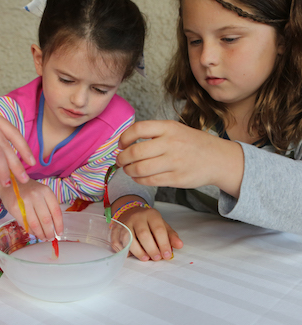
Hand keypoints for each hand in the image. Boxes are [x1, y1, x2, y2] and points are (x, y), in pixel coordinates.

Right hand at [0, 178, 62, 239]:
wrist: (8, 185)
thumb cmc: (28, 190)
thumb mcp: (41, 192)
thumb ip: (48, 205)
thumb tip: (55, 226)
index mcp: (45, 191)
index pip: (56, 211)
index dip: (59, 225)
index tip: (59, 233)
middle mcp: (36, 195)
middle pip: (46, 219)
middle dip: (50, 232)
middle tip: (51, 238)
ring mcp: (24, 201)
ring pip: (35, 224)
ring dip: (41, 234)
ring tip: (43, 238)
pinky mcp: (14, 208)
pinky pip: (25, 224)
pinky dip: (31, 231)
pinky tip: (35, 233)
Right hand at [115, 204, 182, 260]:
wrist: (130, 211)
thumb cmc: (148, 222)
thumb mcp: (162, 224)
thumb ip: (171, 235)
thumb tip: (179, 245)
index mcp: (151, 214)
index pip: (158, 229)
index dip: (164, 244)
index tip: (167, 255)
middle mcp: (137, 217)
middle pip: (143, 235)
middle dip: (151, 249)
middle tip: (156, 258)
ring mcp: (124, 223)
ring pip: (129, 239)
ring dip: (138, 252)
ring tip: (145, 258)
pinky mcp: (115, 229)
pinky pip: (117, 242)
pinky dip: (124, 251)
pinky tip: (132, 255)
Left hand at [117, 120, 243, 197]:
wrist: (219, 159)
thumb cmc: (192, 144)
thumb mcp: (175, 129)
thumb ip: (154, 133)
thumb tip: (126, 142)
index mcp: (169, 128)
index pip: (138, 129)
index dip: (124, 137)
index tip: (121, 144)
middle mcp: (171, 143)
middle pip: (135, 151)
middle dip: (122, 158)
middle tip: (120, 160)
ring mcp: (174, 162)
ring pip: (140, 169)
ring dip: (128, 170)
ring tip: (127, 169)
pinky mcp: (176, 179)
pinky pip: (149, 181)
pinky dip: (138, 179)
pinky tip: (138, 176)